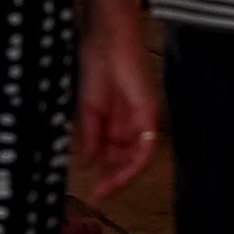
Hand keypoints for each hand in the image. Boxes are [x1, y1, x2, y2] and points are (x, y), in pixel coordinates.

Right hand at [73, 0, 159, 195]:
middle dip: (113, 177)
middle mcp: (128, 122)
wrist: (106, 39)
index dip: (103, 171)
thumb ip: (90, 136)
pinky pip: (145, 143)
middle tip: (100, 194)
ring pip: (136, 155)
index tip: (93, 189)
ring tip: (107, 187)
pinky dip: (134, 159)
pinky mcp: (148, 112)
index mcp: (112, 118)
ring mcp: (140, 118)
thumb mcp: (86, 106)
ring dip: (122, 173)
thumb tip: (88, 161)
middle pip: (124, 158)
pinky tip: (120, 169)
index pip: (111, 152)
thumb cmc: (93, 61)